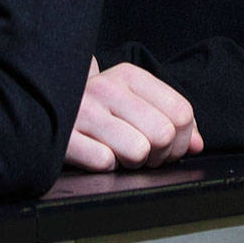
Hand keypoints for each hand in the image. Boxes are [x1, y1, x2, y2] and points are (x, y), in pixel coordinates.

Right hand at [64, 58, 202, 171]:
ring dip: (133, 163)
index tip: (168, 145)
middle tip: (144, 153)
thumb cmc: (99, 107)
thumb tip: (198, 144)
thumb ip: (171, 117)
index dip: (182, 139)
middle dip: (159, 154)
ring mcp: (84, 111)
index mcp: (129, 76)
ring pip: (138, 151)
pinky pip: (104, 162)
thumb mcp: (134, 99)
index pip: (181, 112)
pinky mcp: (64, 137)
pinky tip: (97, 153)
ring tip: (119, 153)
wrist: (45, 101)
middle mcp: (107, 88)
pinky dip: (106, 166)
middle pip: (164, 134)